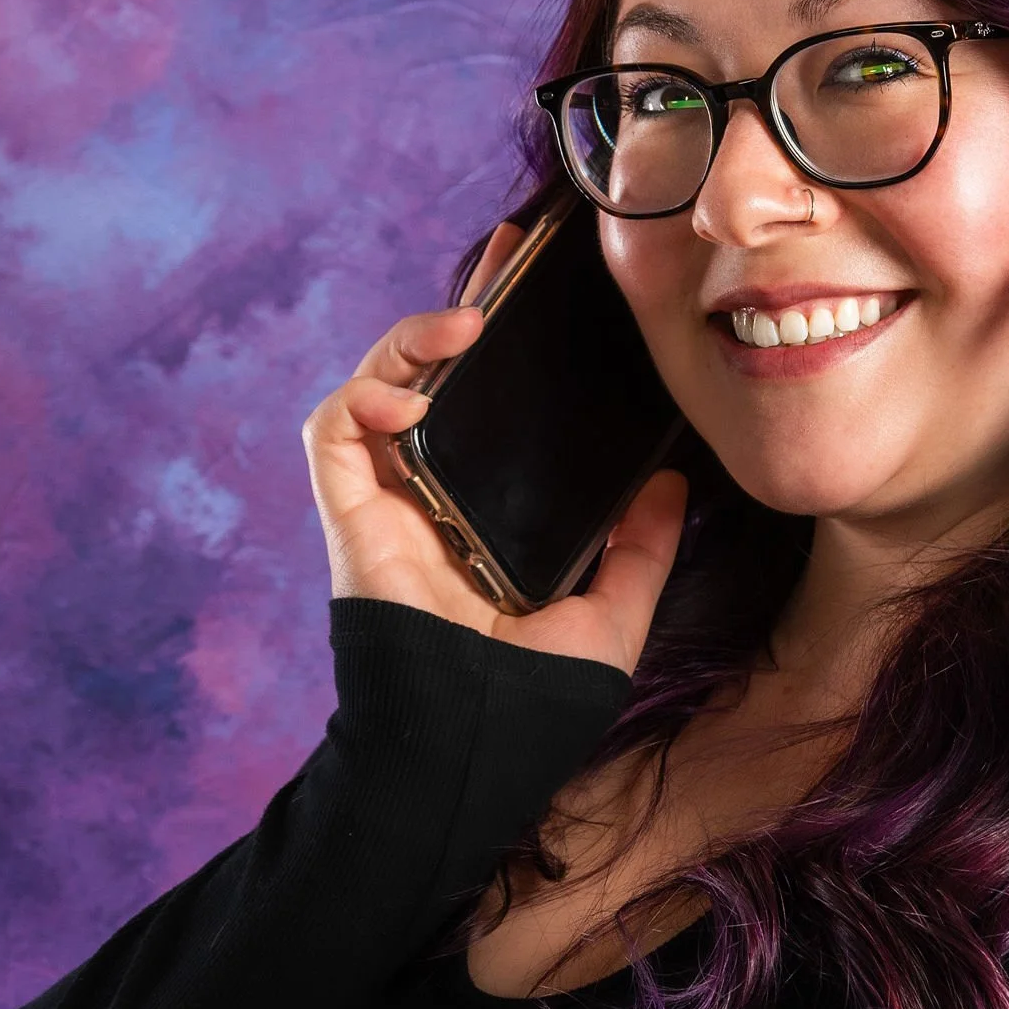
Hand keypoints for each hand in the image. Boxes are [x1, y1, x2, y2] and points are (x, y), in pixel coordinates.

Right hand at [300, 223, 686, 673]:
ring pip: (375, 389)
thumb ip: (642, 549)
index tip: (538, 279)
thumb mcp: (613, 615)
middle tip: (507, 254)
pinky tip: (405, 398)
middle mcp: (434, 495)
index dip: (505, 336)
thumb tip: (675, 481)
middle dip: (462, 304)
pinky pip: (332, 435)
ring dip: (408, 344)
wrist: (475, 754)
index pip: (490, 401)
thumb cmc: (533, 701)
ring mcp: (389, 504)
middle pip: (434, 378)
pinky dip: (360, 401)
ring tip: (464, 327)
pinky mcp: (352, 520)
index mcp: (487, 506)